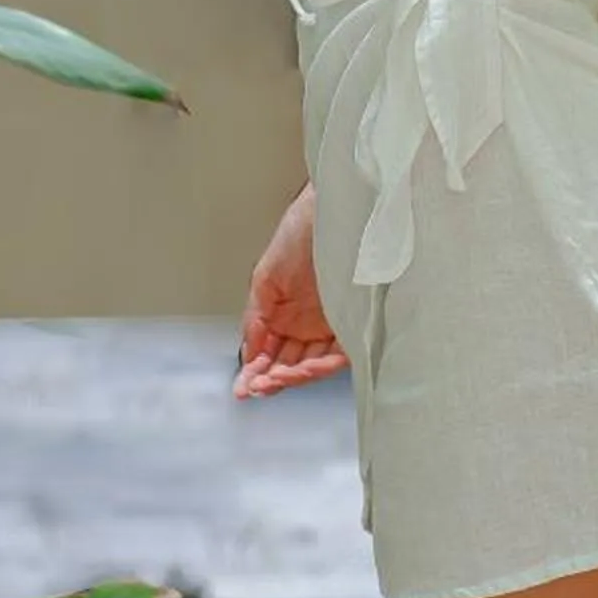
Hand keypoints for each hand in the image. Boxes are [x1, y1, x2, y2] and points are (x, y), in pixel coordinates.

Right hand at [236, 182, 346, 398]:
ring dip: (294, 377)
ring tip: (278, 378)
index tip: (244, 388)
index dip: (257, 374)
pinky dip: (322, 366)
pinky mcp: (353, 321)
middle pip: (290, 364)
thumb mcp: (265, 277)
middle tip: (259, 386)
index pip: (270, 355)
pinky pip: (339, 354)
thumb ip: (255, 320)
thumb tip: (248, 354)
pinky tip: (306, 369)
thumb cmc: (301, 232)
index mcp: (286, 314)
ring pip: (312, 364)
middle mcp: (308, 323)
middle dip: (273, 380)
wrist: (334, 209)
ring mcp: (330, 324)